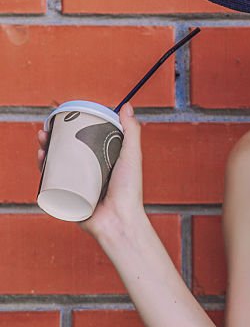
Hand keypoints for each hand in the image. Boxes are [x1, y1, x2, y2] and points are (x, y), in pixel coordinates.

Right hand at [37, 102, 145, 238]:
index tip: (63, 115)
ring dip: (45, 150)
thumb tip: (127, 106)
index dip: (72, 127)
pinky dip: (43, 169)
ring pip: (57, 163)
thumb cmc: (129, 190)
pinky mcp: (66, 196)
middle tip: (47, 129)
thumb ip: (131, 132)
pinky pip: (52, 181)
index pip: (84, 139)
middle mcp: (89, 170)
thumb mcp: (132, 156)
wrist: (118, 220)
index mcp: (103, 160)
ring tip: (42, 141)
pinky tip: (41, 158)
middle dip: (53, 138)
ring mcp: (77, 183)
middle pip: (66, 150)